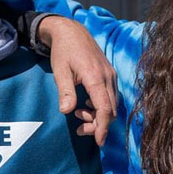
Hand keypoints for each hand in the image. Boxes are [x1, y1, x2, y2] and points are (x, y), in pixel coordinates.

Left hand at [39, 17, 116, 145]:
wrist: (72, 31)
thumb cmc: (64, 51)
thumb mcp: (60, 71)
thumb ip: (65, 91)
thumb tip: (66, 111)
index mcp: (95, 77)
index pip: (105, 108)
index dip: (102, 127)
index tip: (99, 142)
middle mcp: (107, 77)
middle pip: (111, 110)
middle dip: (97, 124)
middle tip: (79, 128)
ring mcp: (110, 75)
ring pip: (112, 104)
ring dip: (98, 115)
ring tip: (78, 114)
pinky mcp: (109, 74)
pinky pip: (111, 96)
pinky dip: (101, 106)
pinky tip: (86, 104)